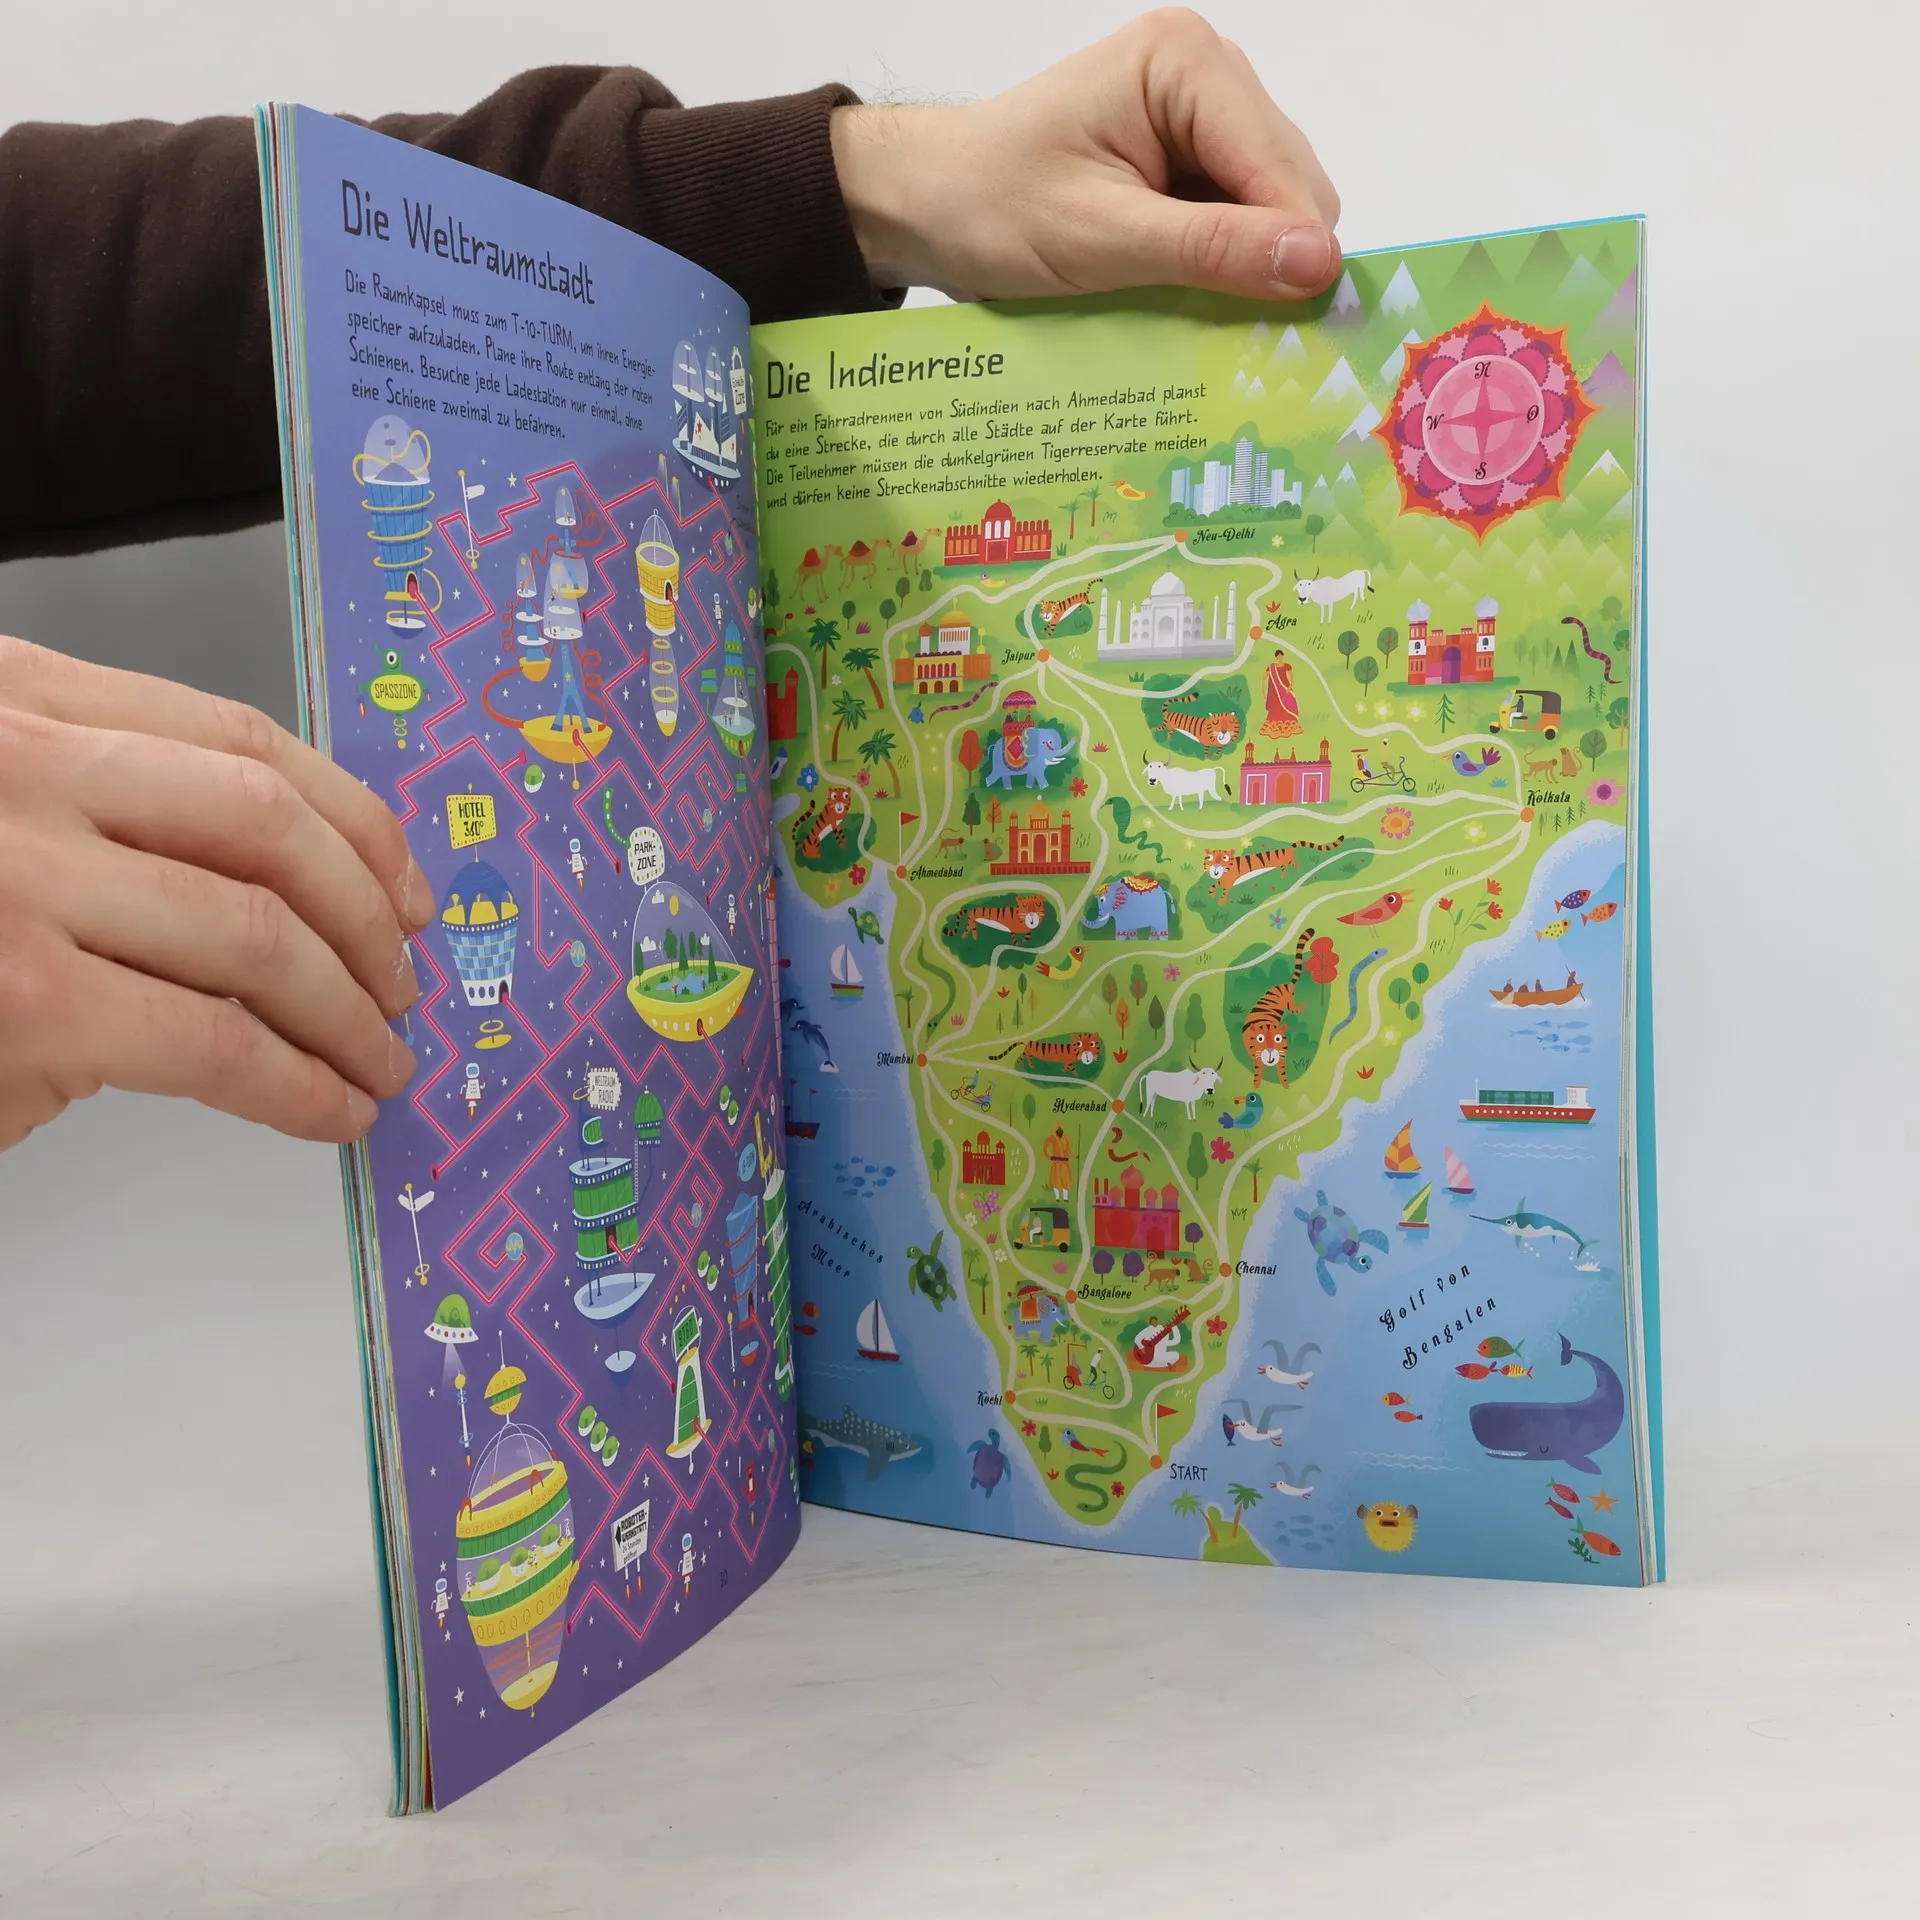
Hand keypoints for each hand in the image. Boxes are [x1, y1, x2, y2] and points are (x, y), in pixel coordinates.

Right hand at [0, 636, 430, 1150]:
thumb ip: (100, 818)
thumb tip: (270, 905)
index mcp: (19, 698)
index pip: (239, 740)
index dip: (354, 818)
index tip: (404, 882)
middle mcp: (20, 767)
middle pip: (269, 829)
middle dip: (368, 917)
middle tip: (402, 982)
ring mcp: (19, 879)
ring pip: (259, 936)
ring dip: (349, 1011)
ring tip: (379, 1058)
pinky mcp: (27, 1000)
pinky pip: (219, 1043)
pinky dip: (300, 1085)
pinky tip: (332, 1108)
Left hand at [832, 9, 1340, 302]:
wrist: (925, 206)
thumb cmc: (991, 208)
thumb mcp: (1103, 239)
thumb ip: (1212, 249)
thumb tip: (1320, 263)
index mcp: (1187, 64)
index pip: (1283, 169)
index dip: (1289, 251)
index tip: (1286, 331)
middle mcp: (1207, 75)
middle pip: (1289, 187)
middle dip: (1265, 258)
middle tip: (1213, 322)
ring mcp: (1200, 116)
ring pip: (1270, 210)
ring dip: (1240, 266)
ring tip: (1182, 302)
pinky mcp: (1187, 157)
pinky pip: (1235, 220)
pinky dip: (1219, 264)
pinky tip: (1179, 289)